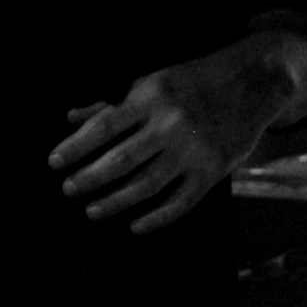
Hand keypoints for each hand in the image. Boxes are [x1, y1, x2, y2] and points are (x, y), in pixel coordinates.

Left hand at [48, 31, 306, 233]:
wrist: (252, 82)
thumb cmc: (193, 80)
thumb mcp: (151, 82)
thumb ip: (112, 103)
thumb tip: (72, 118)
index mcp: (151, 96)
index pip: (103, 126)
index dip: (75, 147)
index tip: (54, 162)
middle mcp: (171, 123)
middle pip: (121, 160)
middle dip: (89, 178)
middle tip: (68, 189)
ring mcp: (194, 149)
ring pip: (146, 185)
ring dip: (115, 201)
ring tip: (92, 210)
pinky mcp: (214, 170)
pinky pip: (181, 202)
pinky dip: (157, 218)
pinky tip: (136, 226)